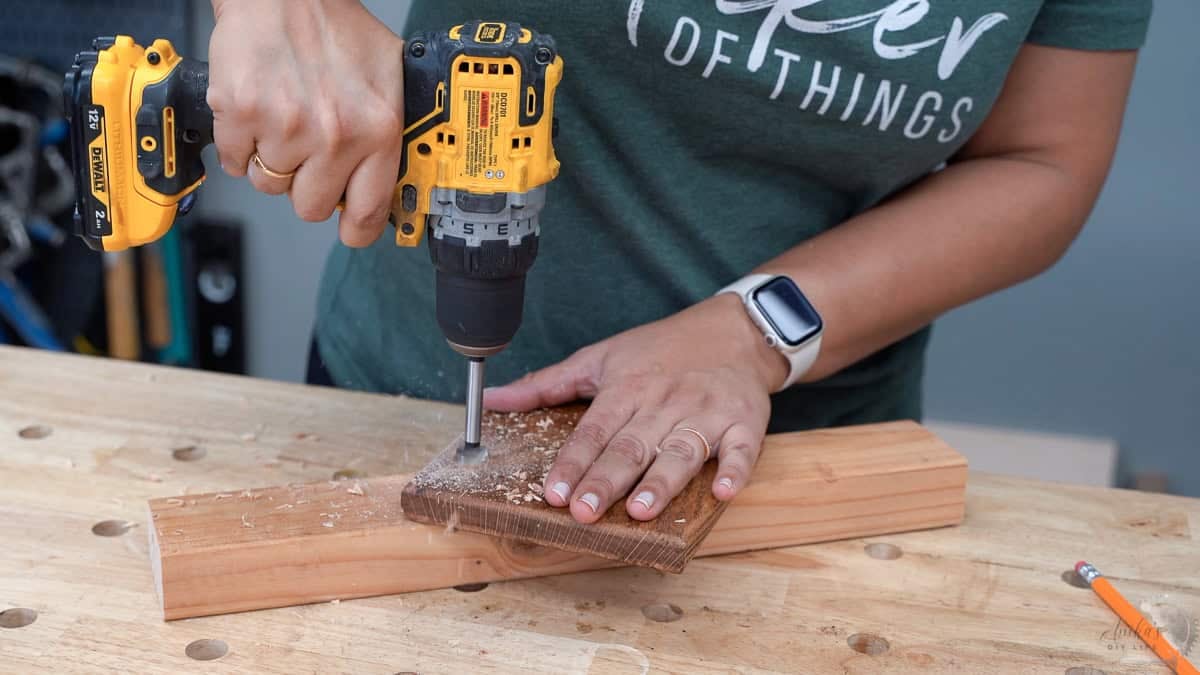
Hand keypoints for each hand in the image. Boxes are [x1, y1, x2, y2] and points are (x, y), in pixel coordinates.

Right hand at [207, 0, 404, 245]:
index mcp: (377, 130)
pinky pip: (235, 162)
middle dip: (306, 185)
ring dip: (272, 161)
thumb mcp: (387, 78)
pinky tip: (257, 112)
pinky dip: (240, 144)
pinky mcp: (241, 115)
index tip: (351, 229)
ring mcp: (285, 128)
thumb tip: (393, 183)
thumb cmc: (335, 30)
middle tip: (308, 152)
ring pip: (270, 185)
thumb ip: (389, 132)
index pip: (369, 212)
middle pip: (311, 207)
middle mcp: (334, 135)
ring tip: (283, 119)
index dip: (357, 229)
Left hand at [484, 295, 787, 522]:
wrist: (733, 330)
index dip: (572, 462)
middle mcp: (664, 402)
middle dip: (607, 480)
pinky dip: (735, 471)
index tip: (552, 492)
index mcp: (627, 388)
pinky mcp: (744, 423)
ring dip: (661, 482)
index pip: (594, 430)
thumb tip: (491, 400)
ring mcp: (706, 413)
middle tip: (583, 511)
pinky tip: (723, 492)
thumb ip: (546, 384)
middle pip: (631, 446)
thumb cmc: (661, 349)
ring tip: (641, 511)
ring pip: (680, 451)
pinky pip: (742, 449)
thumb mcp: (600, 357)